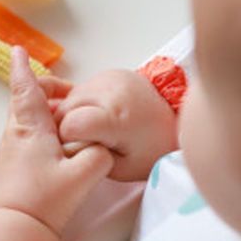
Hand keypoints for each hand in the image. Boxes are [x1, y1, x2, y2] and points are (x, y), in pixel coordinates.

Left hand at [0, 48, 113, 234]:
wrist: (15, 229)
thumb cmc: (44, 201)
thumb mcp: (84, 174)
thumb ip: (100, 154)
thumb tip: (102, 146)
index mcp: (30, 128)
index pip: (25, 89)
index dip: (22, 69)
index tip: (17, 51)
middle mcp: (16, 135)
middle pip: (23, 101)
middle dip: (38, 89)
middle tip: (61, 89)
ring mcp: (11, 151)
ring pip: (24, 120)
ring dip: (41, 112)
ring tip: (64, 115)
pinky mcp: (13, 167)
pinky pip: (26, 137)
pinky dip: (40, 130)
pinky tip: (57, 143)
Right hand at [55, 69, 177, 181]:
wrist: (175, 123)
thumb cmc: (151, 150)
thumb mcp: (119, 168)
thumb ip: (88, 157)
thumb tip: (64, 145)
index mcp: (117, 117)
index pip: (70, 124)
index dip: (68, 140)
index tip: (80, 148)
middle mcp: (112, 91)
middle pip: (65, 109)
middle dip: (67, 127)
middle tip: (86, 141)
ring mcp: (110, 78)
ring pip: (69, 97)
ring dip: (73, 114)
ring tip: (94, 128)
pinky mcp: (110, 73)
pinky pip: (81, 89)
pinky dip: (82, 103)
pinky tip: (97, 114)